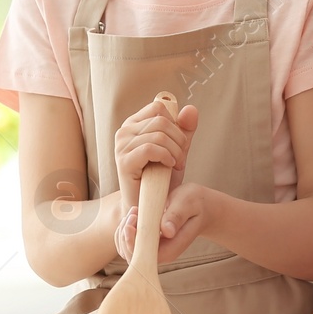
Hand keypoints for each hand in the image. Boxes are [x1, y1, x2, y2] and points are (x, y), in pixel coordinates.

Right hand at [112, 100, 199, 220]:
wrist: (149, 205)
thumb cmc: (161, 178)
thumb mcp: (176, 149)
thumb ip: (184, 130)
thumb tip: (191, 109)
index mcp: (134, 124)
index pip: (159, 108)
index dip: (175, 124)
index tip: (179, 143)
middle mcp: (124, 132)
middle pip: (161, 121)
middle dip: (179, 140)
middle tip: (181, 158)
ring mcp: (121, 146)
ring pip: (159, 135)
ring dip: (175, 151)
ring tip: (177, 164)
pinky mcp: (124, 162)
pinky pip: (150, 149)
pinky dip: (166, 157)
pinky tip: (169, 166)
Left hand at [114, 184, 213, 264]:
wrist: (202, 208)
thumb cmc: (195, 204)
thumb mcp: (188, 203)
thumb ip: (177, 216)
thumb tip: (167, 231)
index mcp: (170, 250)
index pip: (143, 256)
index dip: (132, 241)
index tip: (133, 219)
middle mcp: (159, 254)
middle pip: (131, 256)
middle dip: (125, 235)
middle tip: (133, 213)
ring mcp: (153, 250)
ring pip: (126, 250)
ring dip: (123, 231)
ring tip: (134, 212)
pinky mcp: (147, 243)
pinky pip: (128, 243)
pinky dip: (125, 229)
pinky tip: (133, 215)